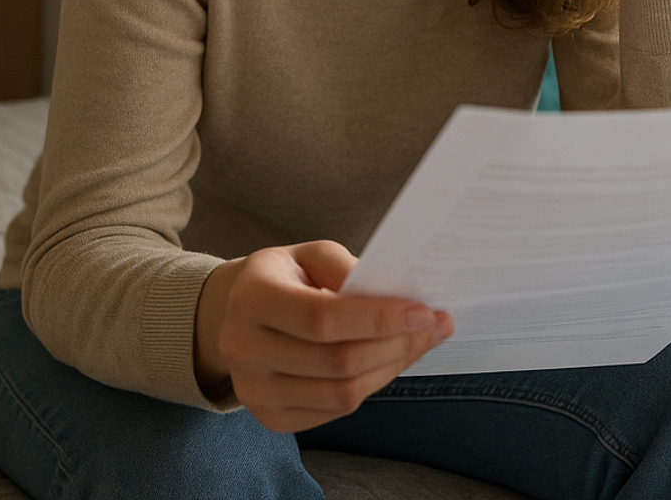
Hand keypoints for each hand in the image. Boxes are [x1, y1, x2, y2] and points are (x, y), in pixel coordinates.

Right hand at [194, 240, 453, 431]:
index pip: (322, 318)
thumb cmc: (285, 277)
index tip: (423, 311)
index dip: (378, 319)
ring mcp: (253, 390)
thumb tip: (396, 297)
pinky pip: (335, 411)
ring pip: (341, 393)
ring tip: (419, 342)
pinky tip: (387, 361)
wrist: (236, 314)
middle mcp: (243, 348)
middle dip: (397, 345)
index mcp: (251, 297)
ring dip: (391, 368)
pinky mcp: (269, 417)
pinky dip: (371, 387)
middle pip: (337, 361)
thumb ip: (346, 267)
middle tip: (435, 325)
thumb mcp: (308, 254)